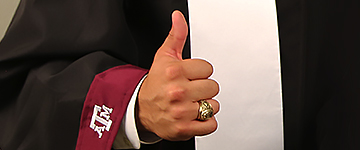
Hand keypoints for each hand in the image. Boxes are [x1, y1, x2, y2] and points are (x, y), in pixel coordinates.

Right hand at [136, 11, 219, 140]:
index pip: (208, 69)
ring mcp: (181, 111)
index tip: (190, 76)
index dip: (200, 73)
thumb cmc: (156, 83)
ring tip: (190, 104)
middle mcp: (177, 91)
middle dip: (203, 89)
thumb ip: (176, 35)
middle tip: (190, 91)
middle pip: (213, 87)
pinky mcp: (184, 128)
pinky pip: (211, 125)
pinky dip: (206, 123)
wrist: (141, 109)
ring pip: (214, 106)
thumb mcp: (164, 56)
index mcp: (175, 71)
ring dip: (205, 107)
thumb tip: (178, 17)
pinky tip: (193, 116)